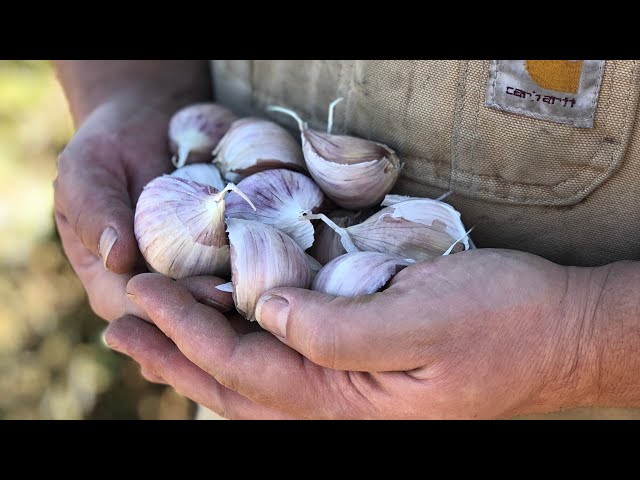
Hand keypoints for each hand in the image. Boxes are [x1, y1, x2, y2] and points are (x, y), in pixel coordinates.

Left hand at [103, 249, 605, 418]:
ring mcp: (354, 403)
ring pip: (254, 391)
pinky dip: (242, 364)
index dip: (189, 331)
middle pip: (236, 391)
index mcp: (351, 404)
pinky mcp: (365, 381)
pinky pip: (286, 380)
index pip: (246, 369)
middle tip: (119, 330)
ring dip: (197, 364)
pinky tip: (226, 353)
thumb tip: (269, 310)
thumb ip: (342, 328)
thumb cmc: (505, 321)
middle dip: (173, 357)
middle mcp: (342, 414)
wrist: (560, 335)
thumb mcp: (429, 319)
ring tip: (150, 345)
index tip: (143, 294)